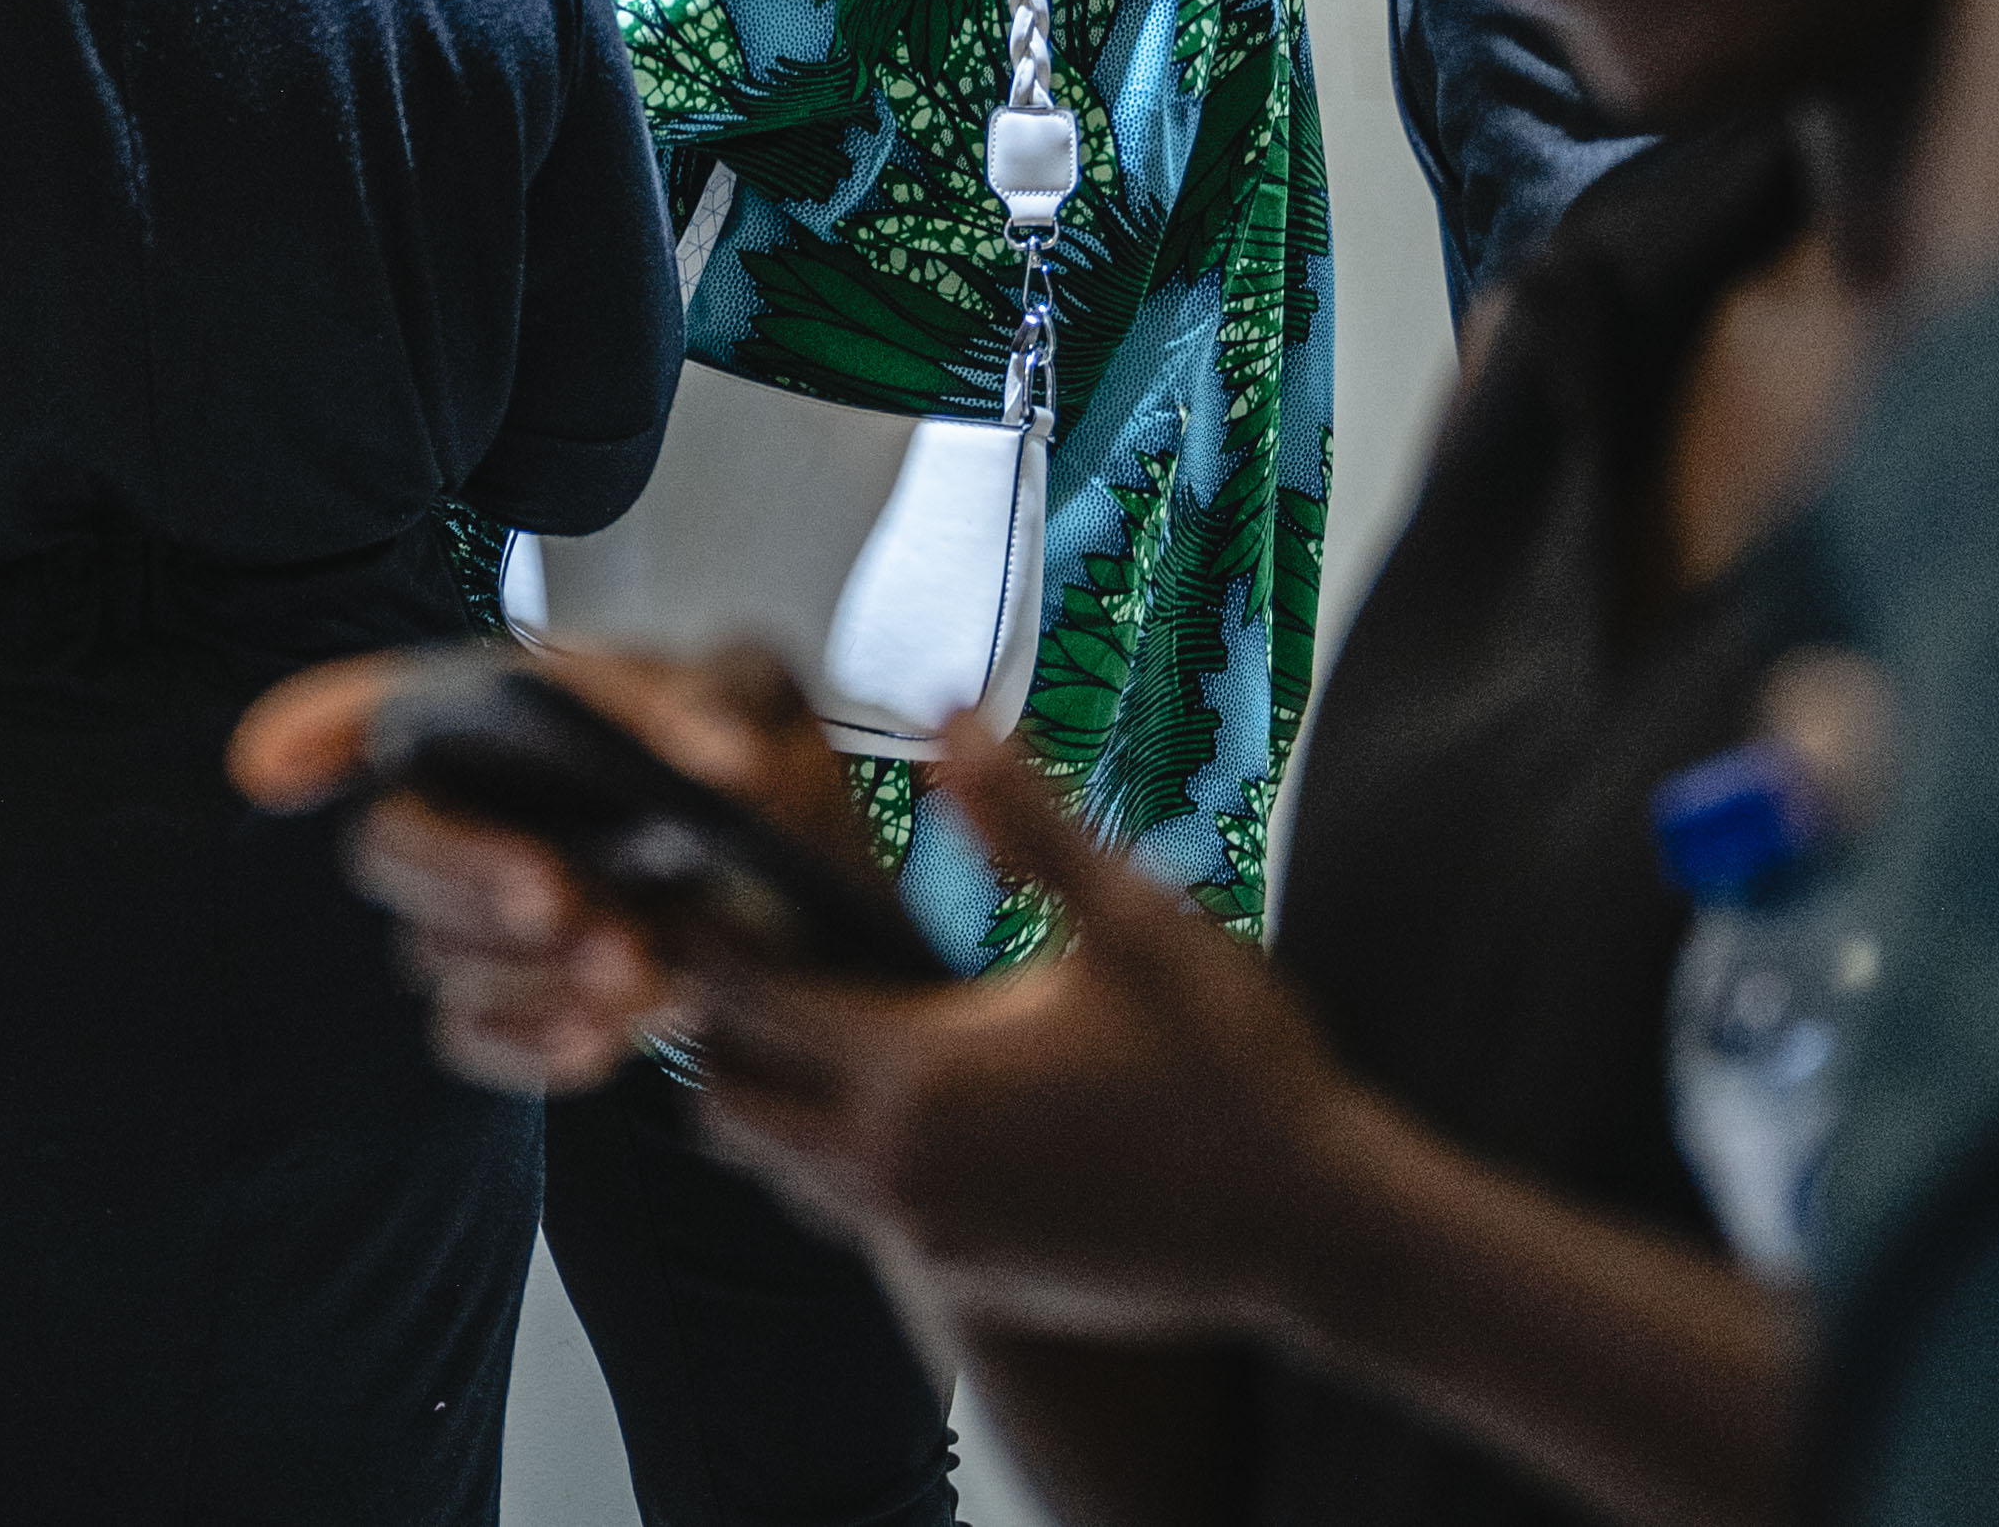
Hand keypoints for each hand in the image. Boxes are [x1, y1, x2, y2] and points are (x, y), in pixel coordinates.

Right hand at [230, 642, 855, 1097]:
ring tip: (635, 963)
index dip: (312, 729)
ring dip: (529, 970)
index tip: (265, 769)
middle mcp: (460, 810)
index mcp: (490, 713)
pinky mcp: (502, 1002)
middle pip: (390, 843)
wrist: (787, 881)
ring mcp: (471, 917)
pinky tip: (609, 1030)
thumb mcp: (749, 695)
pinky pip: (473, 1035)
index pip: (373, 708)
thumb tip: (722, 758)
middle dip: (462, 873)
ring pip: (436, 956)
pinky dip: (537, 1040)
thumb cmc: (737, 760)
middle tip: (554, 893)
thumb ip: (722, 704)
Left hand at [676, 726, 1373, 1347]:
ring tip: (817, 1012)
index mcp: (919, 1072)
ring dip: (771, 1096)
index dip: (702, 936)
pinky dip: (833, 1154)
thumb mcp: (1135, 918)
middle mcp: (894, 1170)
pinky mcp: (958, 1281)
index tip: (685, 879)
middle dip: (712, 1026)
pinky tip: (904, 1091)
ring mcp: (923, 1238)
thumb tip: (945, 717)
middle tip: (744, 948)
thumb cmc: (1231, 1069)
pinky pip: (846, 1214)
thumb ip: (1024, 818)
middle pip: (723, 1102)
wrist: (1313, 1228)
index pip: (743, 1002)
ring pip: (776, 1169)